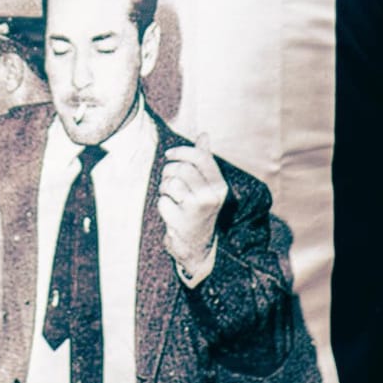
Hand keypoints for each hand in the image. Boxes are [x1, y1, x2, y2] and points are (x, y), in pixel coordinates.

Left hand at [158, 134, 227, 281]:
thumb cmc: (199, 210)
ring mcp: (196, 210)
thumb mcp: (207, 186)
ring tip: (170, 196)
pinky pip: (163, 201)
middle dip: (169, 171)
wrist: (199, 248)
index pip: (201, 157)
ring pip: (171, 183)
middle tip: (167, 179)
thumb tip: (204, 134)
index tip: (169, 154)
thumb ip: (205, 160)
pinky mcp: (182, 222)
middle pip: (182, 169)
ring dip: (165, 187)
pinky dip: (162, 205)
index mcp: (219, 186)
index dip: (181, 151)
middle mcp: (211, 197)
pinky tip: (171, 213)